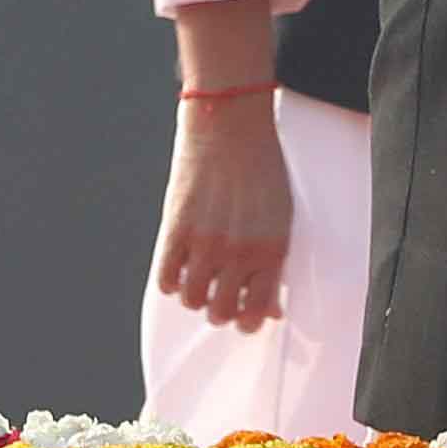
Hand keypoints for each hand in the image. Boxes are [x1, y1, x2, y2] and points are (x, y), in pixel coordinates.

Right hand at [154, 93, 291, 330]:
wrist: (230, 126)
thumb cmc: (262, 168)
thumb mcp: (281, 216)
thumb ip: (274, 264)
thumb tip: (271, 309)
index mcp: (271, 250)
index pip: (257, 312)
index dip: (248, 321)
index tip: (245, 316)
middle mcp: (238, 253)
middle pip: (221, 313)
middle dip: (221, 310)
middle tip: (220, 295)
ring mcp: (205, 243)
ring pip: (192, 300)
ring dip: (195, 295)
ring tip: (200, 276)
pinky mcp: (176, 230)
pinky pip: (166, 280)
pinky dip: (171, 281)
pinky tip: (180, 265)